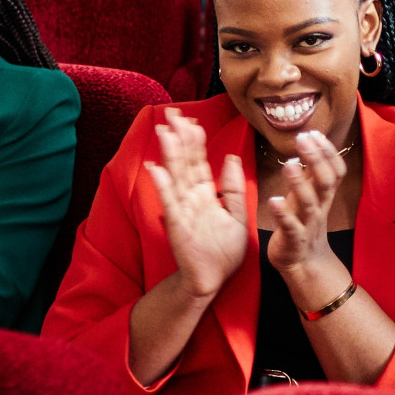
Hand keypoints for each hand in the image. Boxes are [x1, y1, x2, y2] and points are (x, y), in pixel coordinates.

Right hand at [144, 108, 248, 298]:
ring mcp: (183, 211)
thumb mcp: (237, 216)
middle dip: (179, 138)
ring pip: (176, 177)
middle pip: (185, 163)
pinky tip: (156, 168)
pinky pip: (170, 203)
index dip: (195, 141)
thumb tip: (231, 158)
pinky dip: (163, 185)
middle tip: (171, 113)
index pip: (199, 162)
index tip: (191, 120)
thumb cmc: (224, 252)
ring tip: (164, 131)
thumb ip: (235, 188)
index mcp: (206, 196)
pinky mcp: (177, 227)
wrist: (213, 281)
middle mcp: (192, 199)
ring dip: (169, 154)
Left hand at [264, 130, 346, 274]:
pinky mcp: (294, 239)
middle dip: (317, 159)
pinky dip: (282, 213)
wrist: (304, 263)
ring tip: (289, 164)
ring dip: (300, 182)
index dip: (329, 152)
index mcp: (324, 196)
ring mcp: (308, 224)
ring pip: (309, 202)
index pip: (336, 170)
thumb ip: (312, 174)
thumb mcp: (311, 197)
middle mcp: (319, 207)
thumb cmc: (303, 224)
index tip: (315, 133)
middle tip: (303, 139)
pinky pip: (290, 226)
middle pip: (325, 181)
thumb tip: (309, 144)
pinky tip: (273, 200)